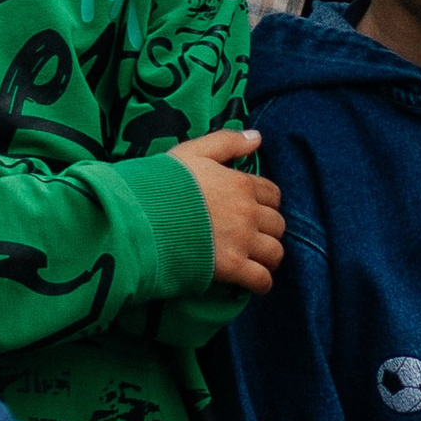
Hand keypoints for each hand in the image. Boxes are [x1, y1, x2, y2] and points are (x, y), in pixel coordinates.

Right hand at [169, 127, 285, 291]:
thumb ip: (228, 142)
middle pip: (277, 224)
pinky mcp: (231, 267)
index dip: (265, 202)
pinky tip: (254, 282)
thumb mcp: (194, 151)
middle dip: (268, 230)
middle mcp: (248, 213)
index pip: (272, 194)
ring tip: (255, 259)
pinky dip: (262, 283)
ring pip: (275, 252)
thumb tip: (257, 138)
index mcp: (241, 184)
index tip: (252, 209)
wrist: (144, 215)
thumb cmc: (163, 182)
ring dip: (268, 256)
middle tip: (252, 235)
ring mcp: (242, 241)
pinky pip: (261, 279)